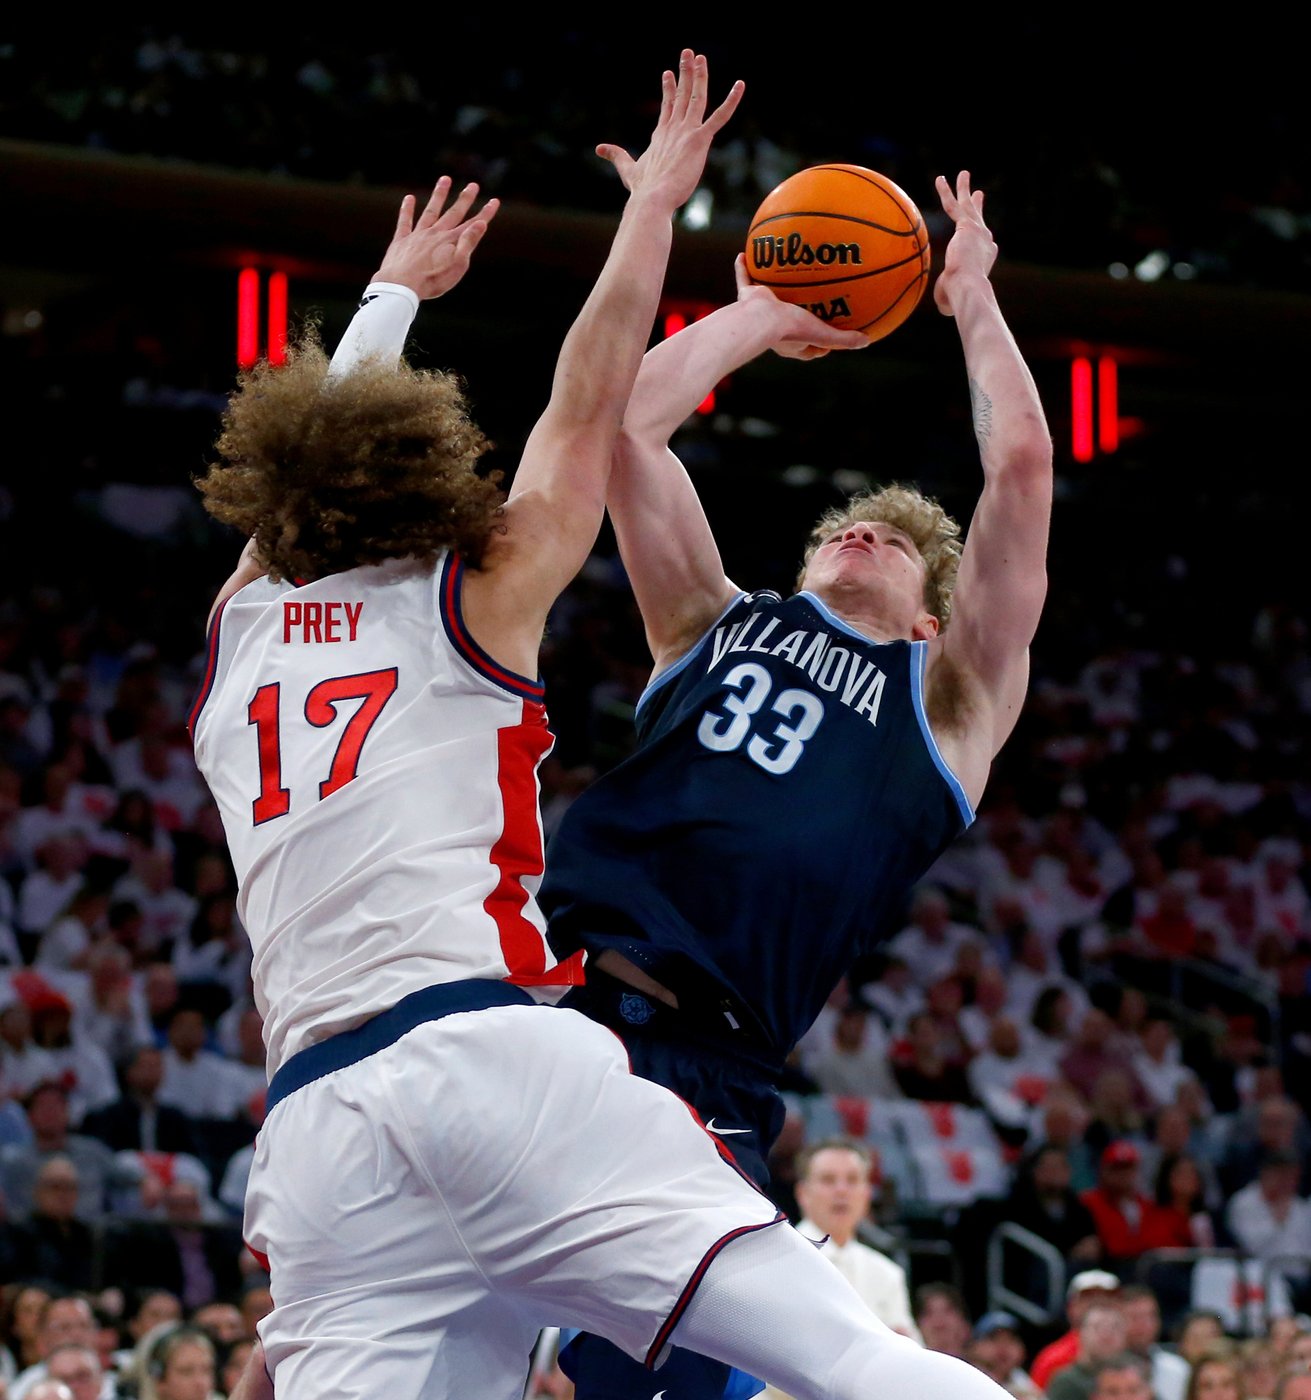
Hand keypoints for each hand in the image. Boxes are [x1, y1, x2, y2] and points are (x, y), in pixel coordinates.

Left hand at [372, 176, 499, 298]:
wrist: (402, 285)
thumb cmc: (433, 280)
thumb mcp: (457, 265)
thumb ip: (468, 243)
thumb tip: (481, 223)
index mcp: (450, 241)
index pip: (471, 224)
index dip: (484, 213)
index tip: (494, 201)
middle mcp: (435, 233)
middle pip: (453, 213)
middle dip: (464, 199)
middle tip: (473, 185)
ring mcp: (418, 235)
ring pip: (430, 211)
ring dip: (439, 195)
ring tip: (445, 179)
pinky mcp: (402, 241)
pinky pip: (405, 221)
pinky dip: (407, 209)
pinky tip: (409, 198)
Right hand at [598, 50, 743, 212]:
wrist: (651, 199)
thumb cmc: (642, 189)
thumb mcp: (628, 170)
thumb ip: (616, 156)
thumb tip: (599, 148)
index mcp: (661, 135)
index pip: (667, 106)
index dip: (668, 88)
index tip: (668, 73)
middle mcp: (674, 128)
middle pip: (681, 95)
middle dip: (685, 72)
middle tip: (688, 53)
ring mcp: (687, 132)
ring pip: (697, 97)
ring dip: (699, 76)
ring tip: (700, 58)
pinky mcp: (699, 139)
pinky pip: (719, 116)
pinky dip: (731, 101)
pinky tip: (740, 86)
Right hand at [733, 255, 868, 359]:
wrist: (761, 320)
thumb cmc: (791, 329)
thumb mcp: (824, 334)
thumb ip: (844, 339)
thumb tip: (867, 340)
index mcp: (791, 342)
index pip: (807, 348)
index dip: (819, 343)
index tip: (829, 335)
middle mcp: (773, 328)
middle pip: (786, 321)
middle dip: (796, 313)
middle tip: (807, 302)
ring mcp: (759, 312)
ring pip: (765, 299)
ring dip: (769, 288)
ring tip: (779, 274)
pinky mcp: (747, 298)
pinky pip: (744, 279)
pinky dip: (742, 268)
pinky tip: (744, 254)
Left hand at [933, 170, 997, 317]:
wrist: (968, 286)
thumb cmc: (961, 297)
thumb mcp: (953, 300)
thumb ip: (948, 301)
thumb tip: (944, 309)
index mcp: (985, 258)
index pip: (985, 247)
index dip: (984, 245)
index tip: (987, 242)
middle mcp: (985, 242)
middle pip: (980, 220)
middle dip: (979, 207)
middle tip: (978, 194)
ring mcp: (977, 231)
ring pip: (969, 206)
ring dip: (965, 190)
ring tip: (963, 174)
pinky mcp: (965, 224)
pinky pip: (952, 205)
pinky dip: (946, 191)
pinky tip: (940, 179)